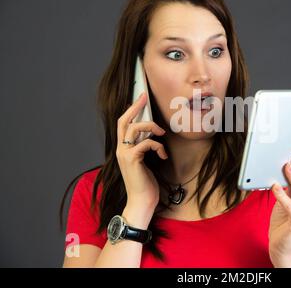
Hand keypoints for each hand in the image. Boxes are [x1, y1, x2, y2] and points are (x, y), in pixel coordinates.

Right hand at [116, 92, 167, 219]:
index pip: (123, 124)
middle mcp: (120, 149)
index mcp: (123, 149)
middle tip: (145, 97)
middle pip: (124, 121)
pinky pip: (146, 143)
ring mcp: (124, 154)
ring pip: (135, 128)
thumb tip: (153, 136)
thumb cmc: (145, 184)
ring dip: (151, 127)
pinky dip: (158, 146)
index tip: (140, 98)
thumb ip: (144, 148)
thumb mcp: (145, 162)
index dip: (131, 110)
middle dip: (135, 107)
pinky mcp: (132, 159)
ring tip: (162, 134)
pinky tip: (163, 155)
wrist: (141, 201)